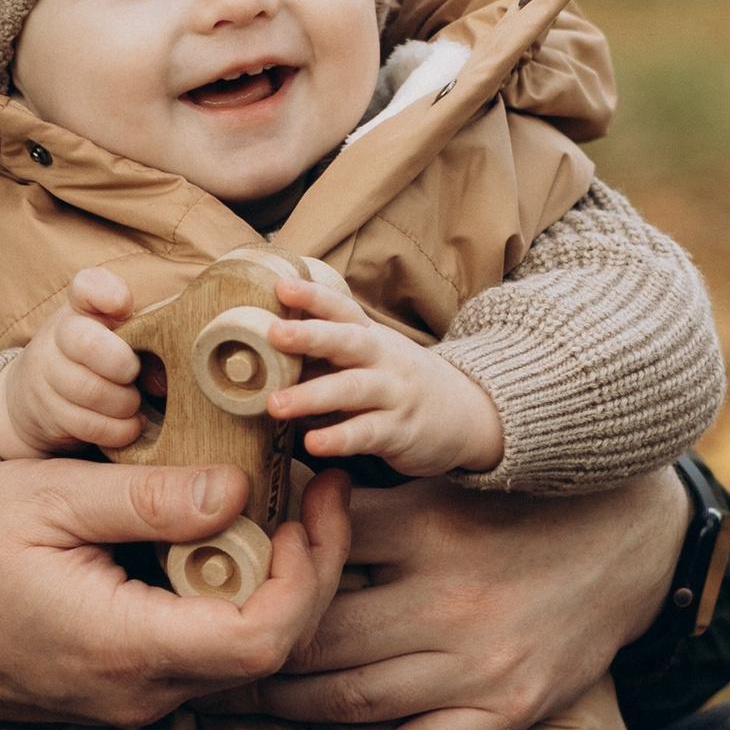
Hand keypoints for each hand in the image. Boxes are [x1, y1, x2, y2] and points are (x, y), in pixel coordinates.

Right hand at [0, 267, 142, 459]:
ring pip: (89, 390)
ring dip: (123, 403)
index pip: (87, 286)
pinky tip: (129, 425)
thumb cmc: (97, 360)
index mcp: (81, 308)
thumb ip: (148, 343)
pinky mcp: (47, 412)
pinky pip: (87, 425)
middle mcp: (58, 335)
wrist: (37, 395)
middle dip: (121, 364)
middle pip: (86, 343)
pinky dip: (117, 430)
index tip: (124, 306)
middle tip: (134, 374)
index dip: (106, 293)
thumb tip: (163, 378)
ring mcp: (47, 374)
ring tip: (133, 404)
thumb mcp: (119, 339)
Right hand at [0, 458, 351, 726]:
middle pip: (270, 650)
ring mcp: (130, 696)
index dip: (313, 569)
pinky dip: (233, 595)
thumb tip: (241, 488)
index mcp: (125, 646)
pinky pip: (202, 651)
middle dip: (313, 568)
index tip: (318, 496)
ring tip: (286, 503)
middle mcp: (140, 688)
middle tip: (321, 488)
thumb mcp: (44, 498)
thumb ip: (146, 497)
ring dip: (278, 582)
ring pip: (241, 654)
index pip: (264, 635)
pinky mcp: (120, 685)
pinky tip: (230, 537)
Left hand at [209, 466, 686, 729]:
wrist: (638, 544)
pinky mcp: (502, 711)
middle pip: (316, 634)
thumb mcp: (450, 480)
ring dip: (276, 704)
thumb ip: (370, 496)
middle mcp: (449, 598)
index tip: (198, 581)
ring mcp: (476, 663)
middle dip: (244, 648)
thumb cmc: (527, 504)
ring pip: (348, 696)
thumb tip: (270, 495)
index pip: (315, 556)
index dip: (251, 571)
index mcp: (431, 526)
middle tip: (187, 653)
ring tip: (220, 702)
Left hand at [261, 267, 503, 478]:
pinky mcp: (401, 431)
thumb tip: (262, 355)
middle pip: (347, 341)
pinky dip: (340, 438)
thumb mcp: (369, 358)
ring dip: (312, 395)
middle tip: (271, 334)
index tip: (280, 286)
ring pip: (353, 389)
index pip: (341, 309)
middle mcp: (383, 358)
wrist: (467, 414)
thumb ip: (324, 356)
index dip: (313, 296)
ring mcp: (394, 394)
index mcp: (370, 337)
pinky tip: (313, 444)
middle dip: (309, 335)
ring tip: (274, 404)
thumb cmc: (398, 384)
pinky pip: (368, 433)